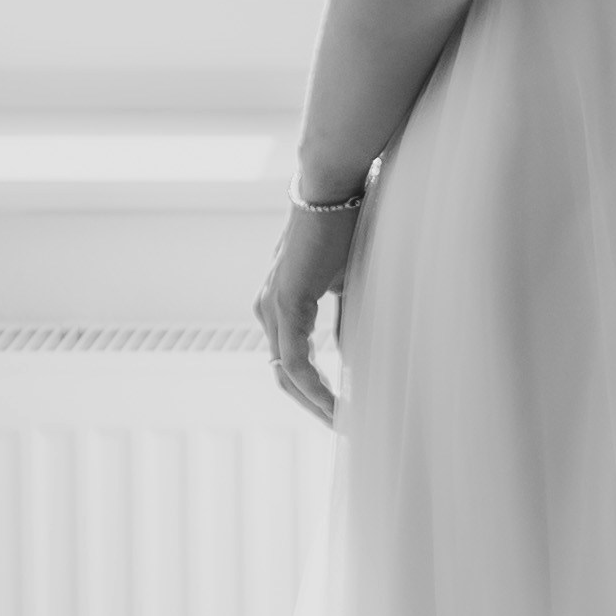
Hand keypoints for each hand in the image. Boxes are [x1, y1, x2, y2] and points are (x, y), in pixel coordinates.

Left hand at [255, 192, 360, 428]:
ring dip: (314, 403)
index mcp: (280, 303)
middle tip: (341, 428)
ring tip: (342, 424)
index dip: (313, 390)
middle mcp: (267, 308)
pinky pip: (296, 360)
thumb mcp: (347, 282)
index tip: (340, 412)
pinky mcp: (284, 302)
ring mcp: (271, 306)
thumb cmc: (344, 226)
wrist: (333, 187)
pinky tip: (337, 403)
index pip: (291, 359)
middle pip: (284, 374)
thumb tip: (348, 355)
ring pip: (287, 373)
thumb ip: (343, 319)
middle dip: (312, 406)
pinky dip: (315, 387)